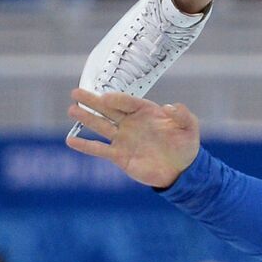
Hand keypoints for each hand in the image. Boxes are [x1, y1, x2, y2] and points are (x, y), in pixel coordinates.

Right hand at [65, 87, 199, 188]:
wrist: (180, 170)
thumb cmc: (185, 144)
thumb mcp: (189, 127)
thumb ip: (183, 115)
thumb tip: (170, 106)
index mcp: (147, 112)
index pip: (129, 102)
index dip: (117, 99)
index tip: (105, 98)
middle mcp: (132, 122)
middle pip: (109, 109)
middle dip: (93, 101)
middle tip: (75, 92)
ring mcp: (124, 138)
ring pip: (101, 126)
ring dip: (87, 118)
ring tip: (72, 109)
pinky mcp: (119, 156)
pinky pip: (99, 149)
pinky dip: (86, 145)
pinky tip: (71, 140)